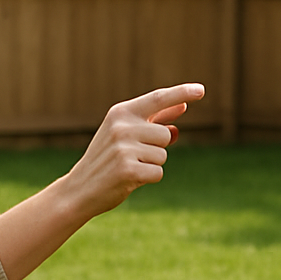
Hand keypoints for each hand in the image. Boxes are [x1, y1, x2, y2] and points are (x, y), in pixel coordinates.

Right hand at [0, 83, 204, 279]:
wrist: (79, 189)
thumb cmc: (106, 160)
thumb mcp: (126, 135)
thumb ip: (154, 121)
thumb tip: (182, 109)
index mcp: (120, 113)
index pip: (158, 98)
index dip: (181, 93)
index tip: (201, 90)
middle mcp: (122, 127)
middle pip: (165, 135)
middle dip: (156, 149)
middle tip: (132, 157)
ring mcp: (124, 148)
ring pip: (163, 155)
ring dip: (151, 165)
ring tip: (128, 167)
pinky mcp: (128, 170)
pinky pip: (158, 173)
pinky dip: (149, 179)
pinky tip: (129, 179)